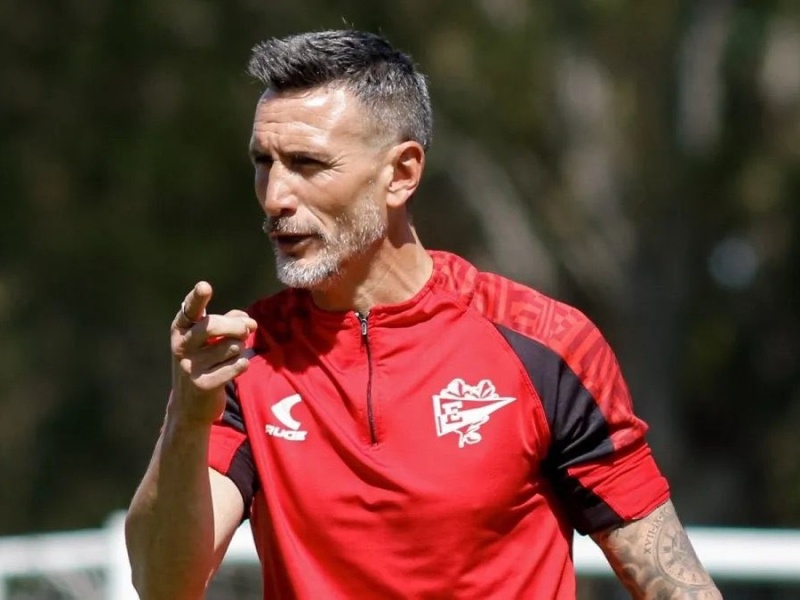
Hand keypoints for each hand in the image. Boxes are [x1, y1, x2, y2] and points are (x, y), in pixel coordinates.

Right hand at [169, 281, 257, 425]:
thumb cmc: (205, 361)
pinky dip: (241, 365)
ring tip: (229, 357)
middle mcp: (181, 346)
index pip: (190, 310)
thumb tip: (250, 322)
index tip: (205, 286)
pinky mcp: (204, 385)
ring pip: (231, 346)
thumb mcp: (210, 340)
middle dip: (237, 326)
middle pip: (213, 326)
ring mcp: (190, 366)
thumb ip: (229, 322)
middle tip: (248, 330)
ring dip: (239, 349)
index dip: (197, 298)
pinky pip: (237, 365)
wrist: (191, 405)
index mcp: (180, 329)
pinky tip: (233, 369)